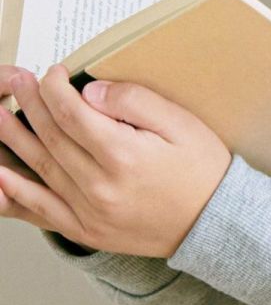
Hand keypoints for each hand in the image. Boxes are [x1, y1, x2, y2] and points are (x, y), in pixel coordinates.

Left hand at [0, 63, 232, 256]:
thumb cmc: (203, 171)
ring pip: (40, 168)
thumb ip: (134, 101)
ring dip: (15, 139)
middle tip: (17, 83)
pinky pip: (42, 209)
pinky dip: (16, 191)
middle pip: (52, 137)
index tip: (52, 73)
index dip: (55, 89)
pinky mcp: (88, 231)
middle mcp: (101, 187)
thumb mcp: (181, 124)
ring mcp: (91, 213)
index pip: (72, 113)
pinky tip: (0, 175)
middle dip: (31, 105)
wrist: (216, 224)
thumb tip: (90, 92)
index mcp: (124, 156)